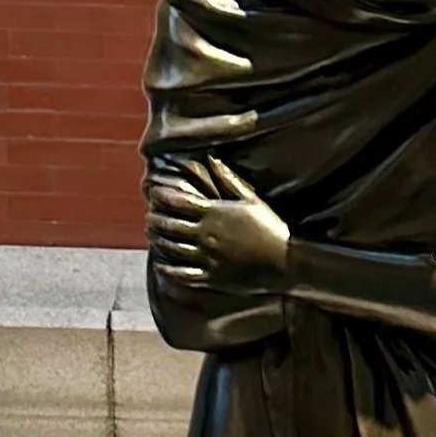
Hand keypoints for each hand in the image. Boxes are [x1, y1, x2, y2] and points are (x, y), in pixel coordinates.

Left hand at [148, 158, 289, 298]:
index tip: (154, 193)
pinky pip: (182, 275)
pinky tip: (161, 264)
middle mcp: (206, 235)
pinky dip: (167, 269)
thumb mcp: (252, 199)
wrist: (286, 262)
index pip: (178, 201)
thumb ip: (229, 179)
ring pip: (172, 248)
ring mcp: (207, 258)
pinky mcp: (212, 278)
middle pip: (170, 225)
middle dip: (155, 219)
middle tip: (149, 216)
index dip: (162, 196)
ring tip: (151, 235)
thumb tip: (211, 158)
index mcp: (214, 213)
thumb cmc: (271, 227)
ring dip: (157, 240)